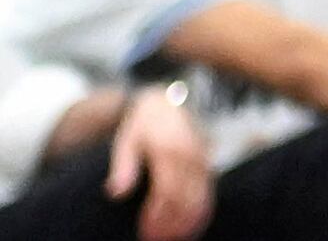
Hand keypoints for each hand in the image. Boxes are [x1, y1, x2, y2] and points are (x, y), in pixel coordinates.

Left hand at [107, 87, 205, 240]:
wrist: (166, 103)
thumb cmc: (141, 126)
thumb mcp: (126, 141)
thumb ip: (123, 166)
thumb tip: (116, 192)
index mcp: (169, 151)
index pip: (167, 189)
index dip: (158, 214)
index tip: (146, 232)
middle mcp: (190, 156)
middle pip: (185, 196)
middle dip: (173, 222)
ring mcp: (202, 159)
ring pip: (201, 195)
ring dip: (189, 219)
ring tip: (176, 239)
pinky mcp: (207, 163)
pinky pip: (209, 190)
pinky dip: (202, 209)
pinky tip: (193, 226)